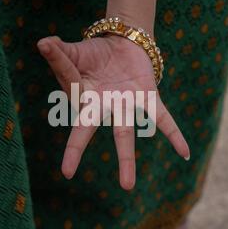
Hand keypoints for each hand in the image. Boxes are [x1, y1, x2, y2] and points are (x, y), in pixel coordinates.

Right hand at [37, 34, 189, 189]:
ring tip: (127, 186)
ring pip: (125, 134)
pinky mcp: (148, 97)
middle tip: (68, 174)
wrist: (123, 42)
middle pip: (90, 129)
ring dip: (126, 159)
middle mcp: (103, 106)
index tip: (68, 169)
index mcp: (83, 97)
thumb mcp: (76, 53)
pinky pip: (162, 118)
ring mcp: (126, 105)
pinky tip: (185, 153)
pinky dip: (174, 135)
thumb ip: (61, 53)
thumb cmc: (95, 54)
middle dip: (78, 149)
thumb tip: (42, 43)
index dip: (72, 142)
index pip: (72, 109)